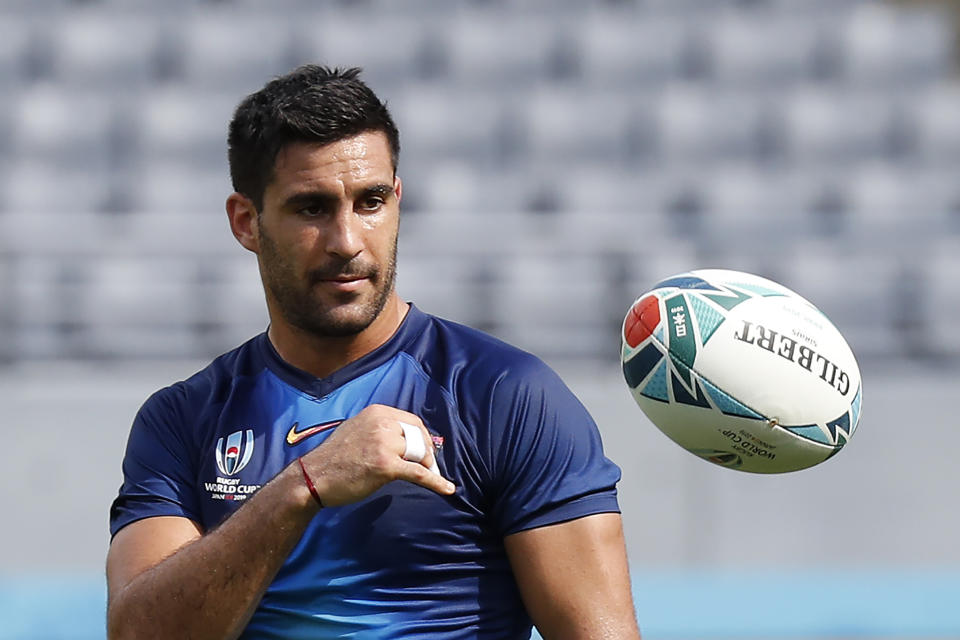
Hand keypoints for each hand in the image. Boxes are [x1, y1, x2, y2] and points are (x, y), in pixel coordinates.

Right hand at [299, 404, 454, 506]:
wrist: (314, 477)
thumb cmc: (334, 458)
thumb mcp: (357, 429)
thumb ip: (379, 429)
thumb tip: (405, 439)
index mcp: (377, 412)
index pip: (412, 421)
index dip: (423, 437)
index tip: (426, 450)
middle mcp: (383, 424)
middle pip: (419, 436)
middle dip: (426, 452)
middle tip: (428, 465)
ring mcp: (385, 444)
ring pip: (419, 454)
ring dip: (427, 466)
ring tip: (430, 476)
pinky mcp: (386, 466)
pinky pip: (419, 473)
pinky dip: (436, 482)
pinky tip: (447, 488)